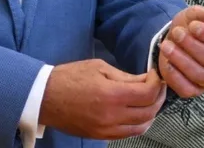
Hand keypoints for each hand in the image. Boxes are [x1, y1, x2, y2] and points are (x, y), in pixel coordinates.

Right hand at [39, 59, 165, 139]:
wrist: (45, 97)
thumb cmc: (71, 77)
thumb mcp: (99, 68)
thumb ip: (125, 77)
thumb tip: (146, 80)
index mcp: (112, 95)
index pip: (148, 94)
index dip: (157, 83)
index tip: (155, 74)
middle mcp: (111, 116)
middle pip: (149, 111)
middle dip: (158, 97)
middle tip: (158, 85)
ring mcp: (106, 129)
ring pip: (142, 127)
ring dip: (151, 112)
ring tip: (151, 99)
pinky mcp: (100, 136)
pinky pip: (128, 134)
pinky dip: (139, 124)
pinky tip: (139, 113)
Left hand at [158, 5, 203, 97]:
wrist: (174, 38)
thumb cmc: (190, 26)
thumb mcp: (195, 15)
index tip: (193, 25)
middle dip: (193, 46)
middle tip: (177, 33)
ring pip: (200, 76)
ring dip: (181, 60)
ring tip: (167, 45)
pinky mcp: (194, 90)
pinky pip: (187, 89)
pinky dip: (175, 76)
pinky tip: (166, 62)